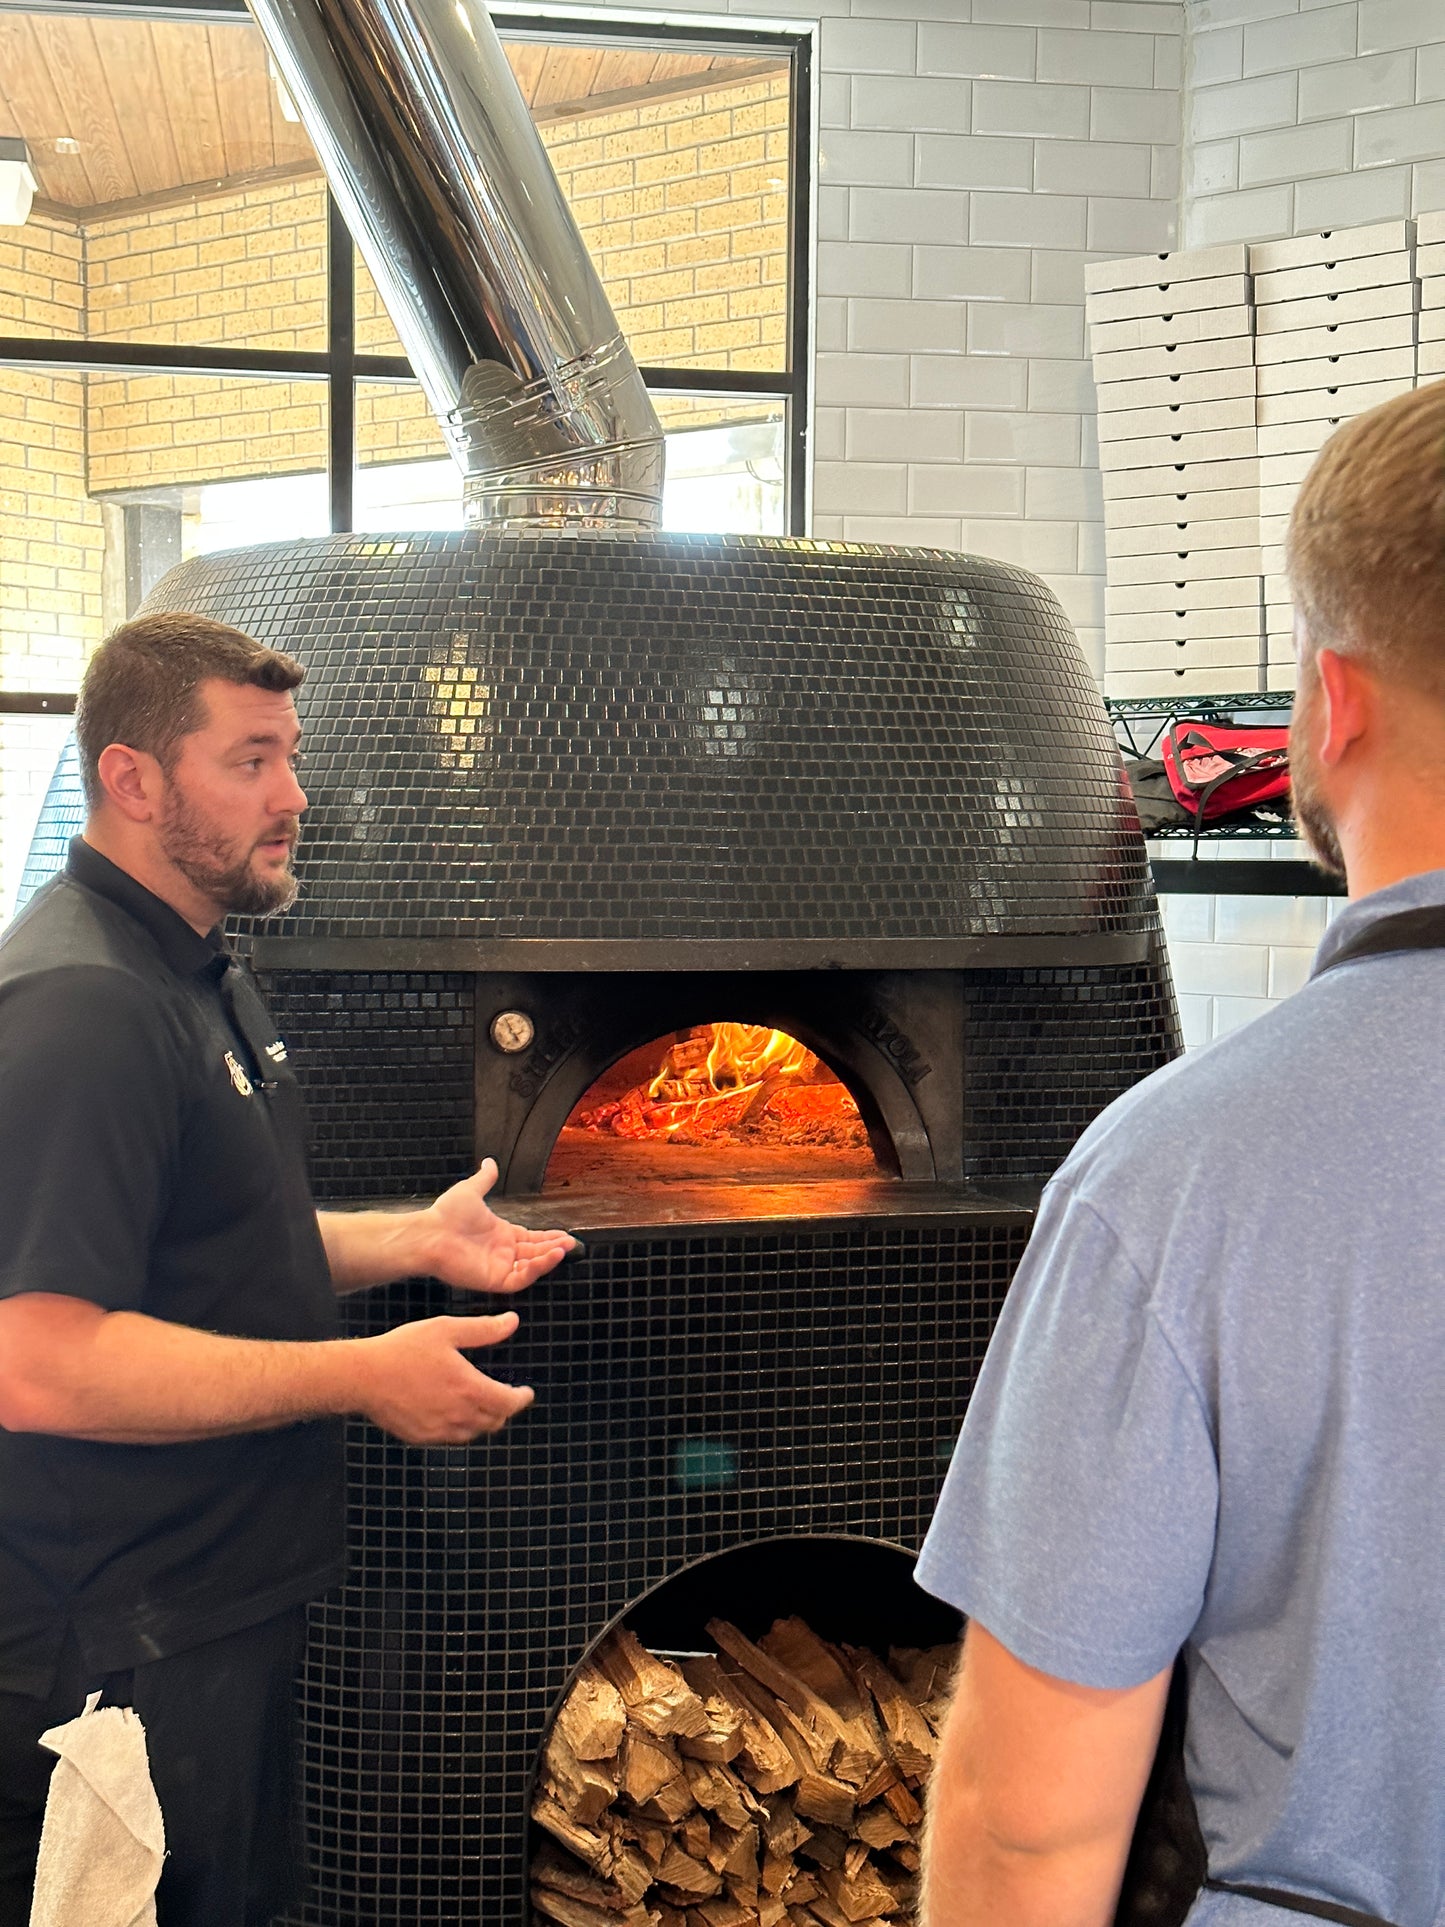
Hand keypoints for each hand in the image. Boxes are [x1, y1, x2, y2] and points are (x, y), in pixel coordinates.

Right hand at [355, 1312, 533, 1443]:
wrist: (363, 1377)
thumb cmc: (403, 1350)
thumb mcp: (446, 1329)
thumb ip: (483, 1329)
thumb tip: (512, 1322)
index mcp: (469, 1388)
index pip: (509, 1403)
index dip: (522, 1399)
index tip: (526, 1392)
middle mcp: (458, 1415)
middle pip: (495, 1421)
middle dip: (505, 1409)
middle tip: (505, 1396)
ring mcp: (439, 1429)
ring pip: (475, 1432)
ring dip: (484, 1420)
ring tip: (482, 1404)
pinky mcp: (422, 1437)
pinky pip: (451, 1438)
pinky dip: (461, 1428)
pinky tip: (454, 1413)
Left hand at [414, 1159, 577, 1295]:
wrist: (430, 1233)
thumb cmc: (445, 1214)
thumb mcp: (471, 1190)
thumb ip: (485, 1179)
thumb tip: (490, 1161)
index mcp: (500, 1234)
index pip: (531, 1238)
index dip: (549, 1236)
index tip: (566, 1234)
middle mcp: (502, 1252)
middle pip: (536, 1252)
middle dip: (555, 1247)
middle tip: (572, 1242)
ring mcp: (499, 1267)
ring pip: (532, 1266)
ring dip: (549, 1258)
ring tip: (565, 1247)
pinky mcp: (494, 1280)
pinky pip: (521, 1279)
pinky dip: (537, 1269)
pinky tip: (550, 1256)